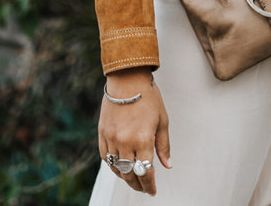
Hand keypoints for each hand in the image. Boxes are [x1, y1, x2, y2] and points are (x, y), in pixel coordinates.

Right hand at [98, 68, 170, 195]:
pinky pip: (105, 157)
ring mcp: (112, 138)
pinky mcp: (102, 133)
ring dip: (125, 177)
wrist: (127, 78)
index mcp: (143, 140)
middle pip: (130, 174)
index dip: (149, 185)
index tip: (152, 191)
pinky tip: (120, 168)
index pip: (146, 172)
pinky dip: (113, 166)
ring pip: (116, 168)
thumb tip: (167, 165)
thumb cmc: (148, 97)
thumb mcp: (162, 121)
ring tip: (133, 180)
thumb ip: (163, 146)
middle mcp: (125, 142)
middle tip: (143, 189)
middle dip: (138, 185)